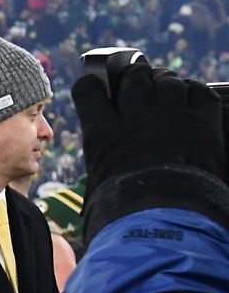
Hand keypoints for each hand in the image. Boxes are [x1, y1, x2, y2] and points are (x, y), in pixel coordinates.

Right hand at [71, 66, 226, 193]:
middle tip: (138, 81)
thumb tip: (106, 144)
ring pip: (166, 80)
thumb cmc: (128, 206)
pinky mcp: (202, 120)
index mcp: (104, 132)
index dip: (92, 87)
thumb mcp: (100, 178)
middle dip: (134, 76)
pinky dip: (193, 90)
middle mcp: (136, 116)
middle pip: (133, 78)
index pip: (90, 92)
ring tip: (166, 89)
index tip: (95, 87)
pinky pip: (199, 90)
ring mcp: (172, 115)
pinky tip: (190, 96)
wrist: (170, 216)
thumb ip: (103, 152)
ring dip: (165, 81)